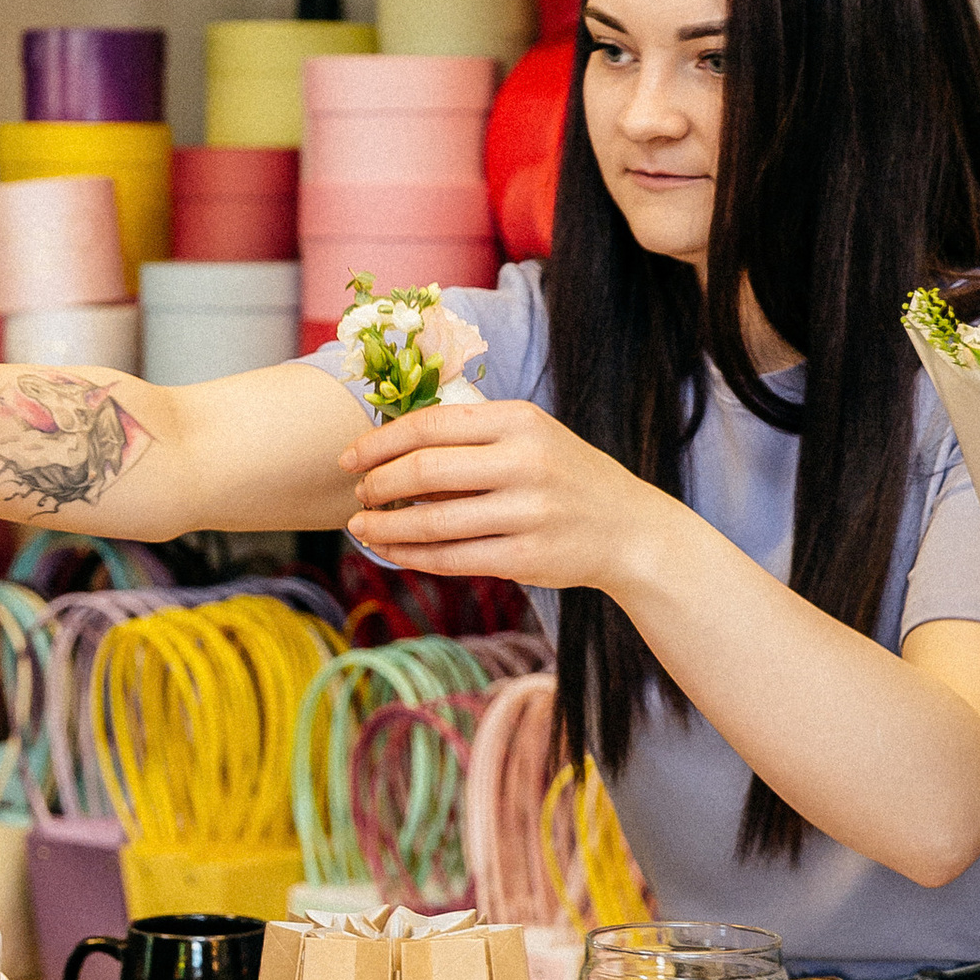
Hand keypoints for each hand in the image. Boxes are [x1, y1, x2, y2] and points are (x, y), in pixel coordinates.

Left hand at [344, 396, 675, 595]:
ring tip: (361, 527)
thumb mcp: (531, 436)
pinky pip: (453, 559)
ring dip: (386, 527)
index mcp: (520, 420)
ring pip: (433, 522)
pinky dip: (413, 556)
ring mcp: (529, 513)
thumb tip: (387, 447)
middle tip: (357, 494)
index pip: (431, 424)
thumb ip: (472, 437)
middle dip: (378, 485)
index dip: (379, 442)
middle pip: (425, 472)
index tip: (349, 458)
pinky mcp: (527, 558)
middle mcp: (525, 462)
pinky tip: (393, 551)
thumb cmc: (565, 477)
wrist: (631, 530)